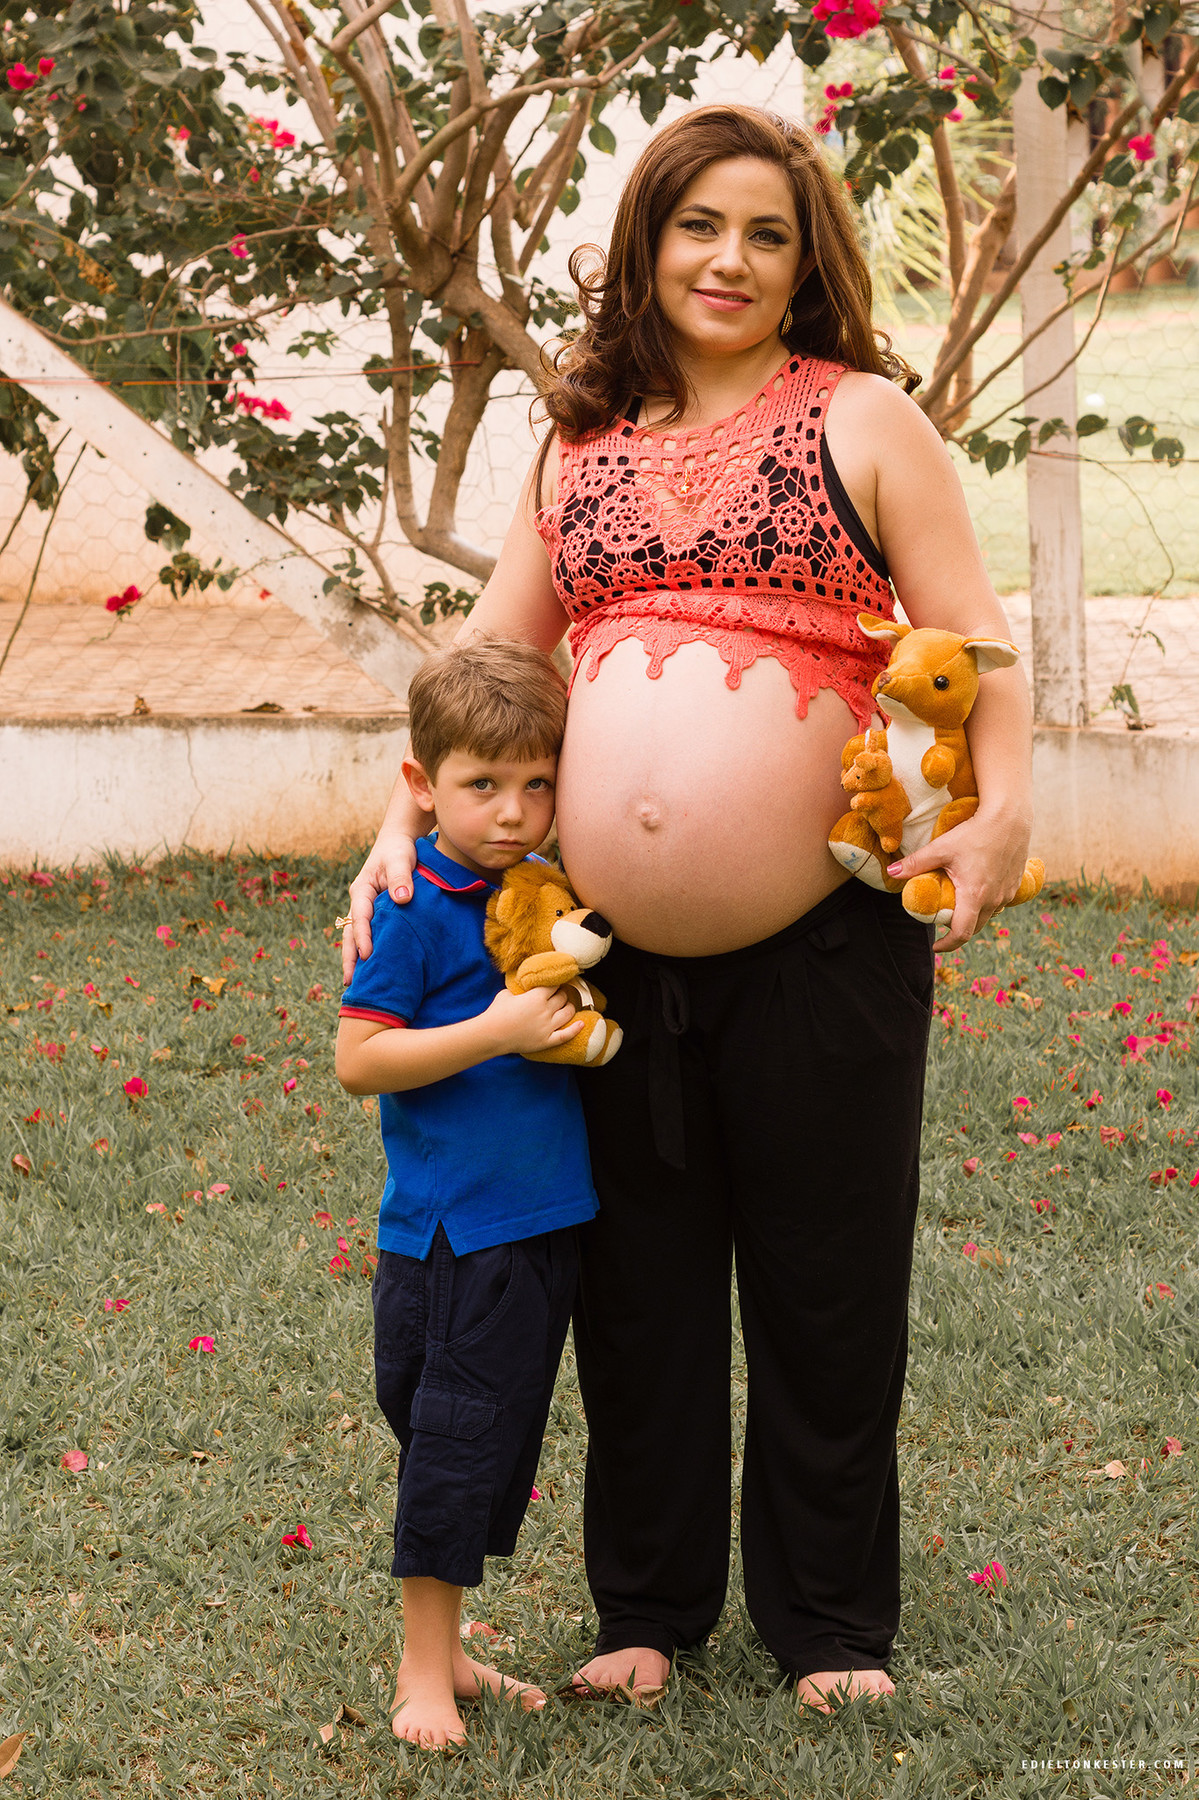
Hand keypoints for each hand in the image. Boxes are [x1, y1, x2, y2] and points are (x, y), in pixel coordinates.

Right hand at [342, 829, 418, 984]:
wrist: (400, 841)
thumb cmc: (399, 849)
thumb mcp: (400, 859)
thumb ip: (401, 878)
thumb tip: (402, 899)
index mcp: (362, 890)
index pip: (360, 918)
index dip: (362, 937)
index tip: (368, 955)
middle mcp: (360, 903)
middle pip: (350, 934)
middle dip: (349, 958)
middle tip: (349, 983)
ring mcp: (368, 910)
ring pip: (357, 938)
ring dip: (356, 958)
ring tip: (357, 984)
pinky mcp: (378, 914)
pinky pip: (371, 935)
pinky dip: (369, 951)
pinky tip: (373, 969)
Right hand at [482, 986, 583, 1056]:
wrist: (491, 1034)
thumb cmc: (497, 1012)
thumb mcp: (507, 993)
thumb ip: (520, 989)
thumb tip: (524, 986)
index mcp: (537, 996)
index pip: (555, 985)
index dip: (557, 982)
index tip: (557, 981)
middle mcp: (546, 1010)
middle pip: (563, 997)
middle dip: (563, 993)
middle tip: (560, 993)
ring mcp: (548, 1026)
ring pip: (568, 1013)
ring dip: (569, 1007)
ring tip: (567, 1005)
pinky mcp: (547, 1040)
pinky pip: (566, 1035)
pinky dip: (576, 1029)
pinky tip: (582, 1023)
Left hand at [887, 804, 1032, 951]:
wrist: (1009, 816)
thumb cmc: (975, 832)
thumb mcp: (941, 848)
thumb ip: (916, 863)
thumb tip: (891, 872)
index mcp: (975, 896)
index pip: (962, 933)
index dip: (947, 945)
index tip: (936, 945)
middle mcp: (995, 899)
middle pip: (975, 928)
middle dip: (957, 930)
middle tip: (941, 920)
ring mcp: (1008, 893)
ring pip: (988, 915)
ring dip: (972, 916)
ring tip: (957, 905)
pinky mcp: (1016, 884)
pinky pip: (999, 903)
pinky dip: (985, 903)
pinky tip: (976, 889)